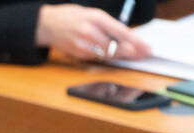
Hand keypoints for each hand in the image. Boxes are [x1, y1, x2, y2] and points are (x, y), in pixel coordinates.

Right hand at [36, 4, 150, 60]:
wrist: (46, 25)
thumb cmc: (70, 17)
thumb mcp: (92, 14)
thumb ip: (107, 24)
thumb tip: (125, 36)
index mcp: (96, 18)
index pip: (121, 32)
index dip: (136, 42)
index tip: (146, 48)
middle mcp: (90, 32)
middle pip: (116, 47)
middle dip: (132, 52)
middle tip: (143, 54)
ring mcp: (83, 44)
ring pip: (107, 54)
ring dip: (121, 55)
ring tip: (132, 55)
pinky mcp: (78, 53)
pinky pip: (97, 57)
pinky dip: (107, 56)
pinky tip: (115, 55)